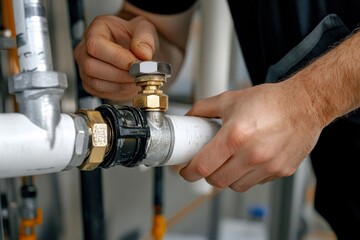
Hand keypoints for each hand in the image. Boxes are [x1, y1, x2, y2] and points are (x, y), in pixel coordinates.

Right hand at [74, 15, 158, 101]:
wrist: (136, 51)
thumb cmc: (136, 37)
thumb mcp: (145, 29)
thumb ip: (145, 39)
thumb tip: (143, 54)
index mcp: (96, 30)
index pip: (96, 45)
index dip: (117, 58)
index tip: (136, 64)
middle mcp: (85, 49)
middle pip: (92, 66)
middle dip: (120, 74)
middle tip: (139, 75)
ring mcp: (85, 68)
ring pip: (96, 82)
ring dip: (121, 84)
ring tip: (137, 79)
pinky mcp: (90, 84)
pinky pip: (100, 92)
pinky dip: (119, 91)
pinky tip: (130, 84)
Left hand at [180, 82, 322, 191]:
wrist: (305, 104)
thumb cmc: (270, 101)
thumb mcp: (230, 99)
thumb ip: (203, 108)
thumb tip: (189, 118)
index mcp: (235, 136)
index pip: (202, 167)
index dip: (188, 172)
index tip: (185, 171)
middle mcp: (252, 155)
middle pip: (217, 181)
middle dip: (206, 175)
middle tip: (206, 165)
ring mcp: (268, 166)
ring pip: (235, 186)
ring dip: (226, 178)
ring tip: (228, 162)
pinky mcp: (281, 171)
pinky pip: (255, 182)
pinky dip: (247, 176)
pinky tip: (249, 160)